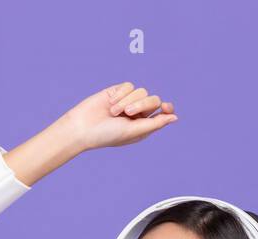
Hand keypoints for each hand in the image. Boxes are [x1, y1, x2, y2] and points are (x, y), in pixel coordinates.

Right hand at [60, 81, 178, 152]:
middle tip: (127, 113)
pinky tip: (110, 102)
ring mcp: (127, 101)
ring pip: (141, 91)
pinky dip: (121, 94)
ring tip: (114, 112)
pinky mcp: (117, 92)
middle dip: (142, 104)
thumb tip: (175, 117)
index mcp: (143, 126)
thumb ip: (154, 124)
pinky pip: (129, 86)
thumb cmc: (107, 135)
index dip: (166, 108)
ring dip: (127, 101)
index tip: (165, 106)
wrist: (82, 127)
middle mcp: (138, 113)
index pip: (162, 113)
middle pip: (153, 99)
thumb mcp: (133, 131)